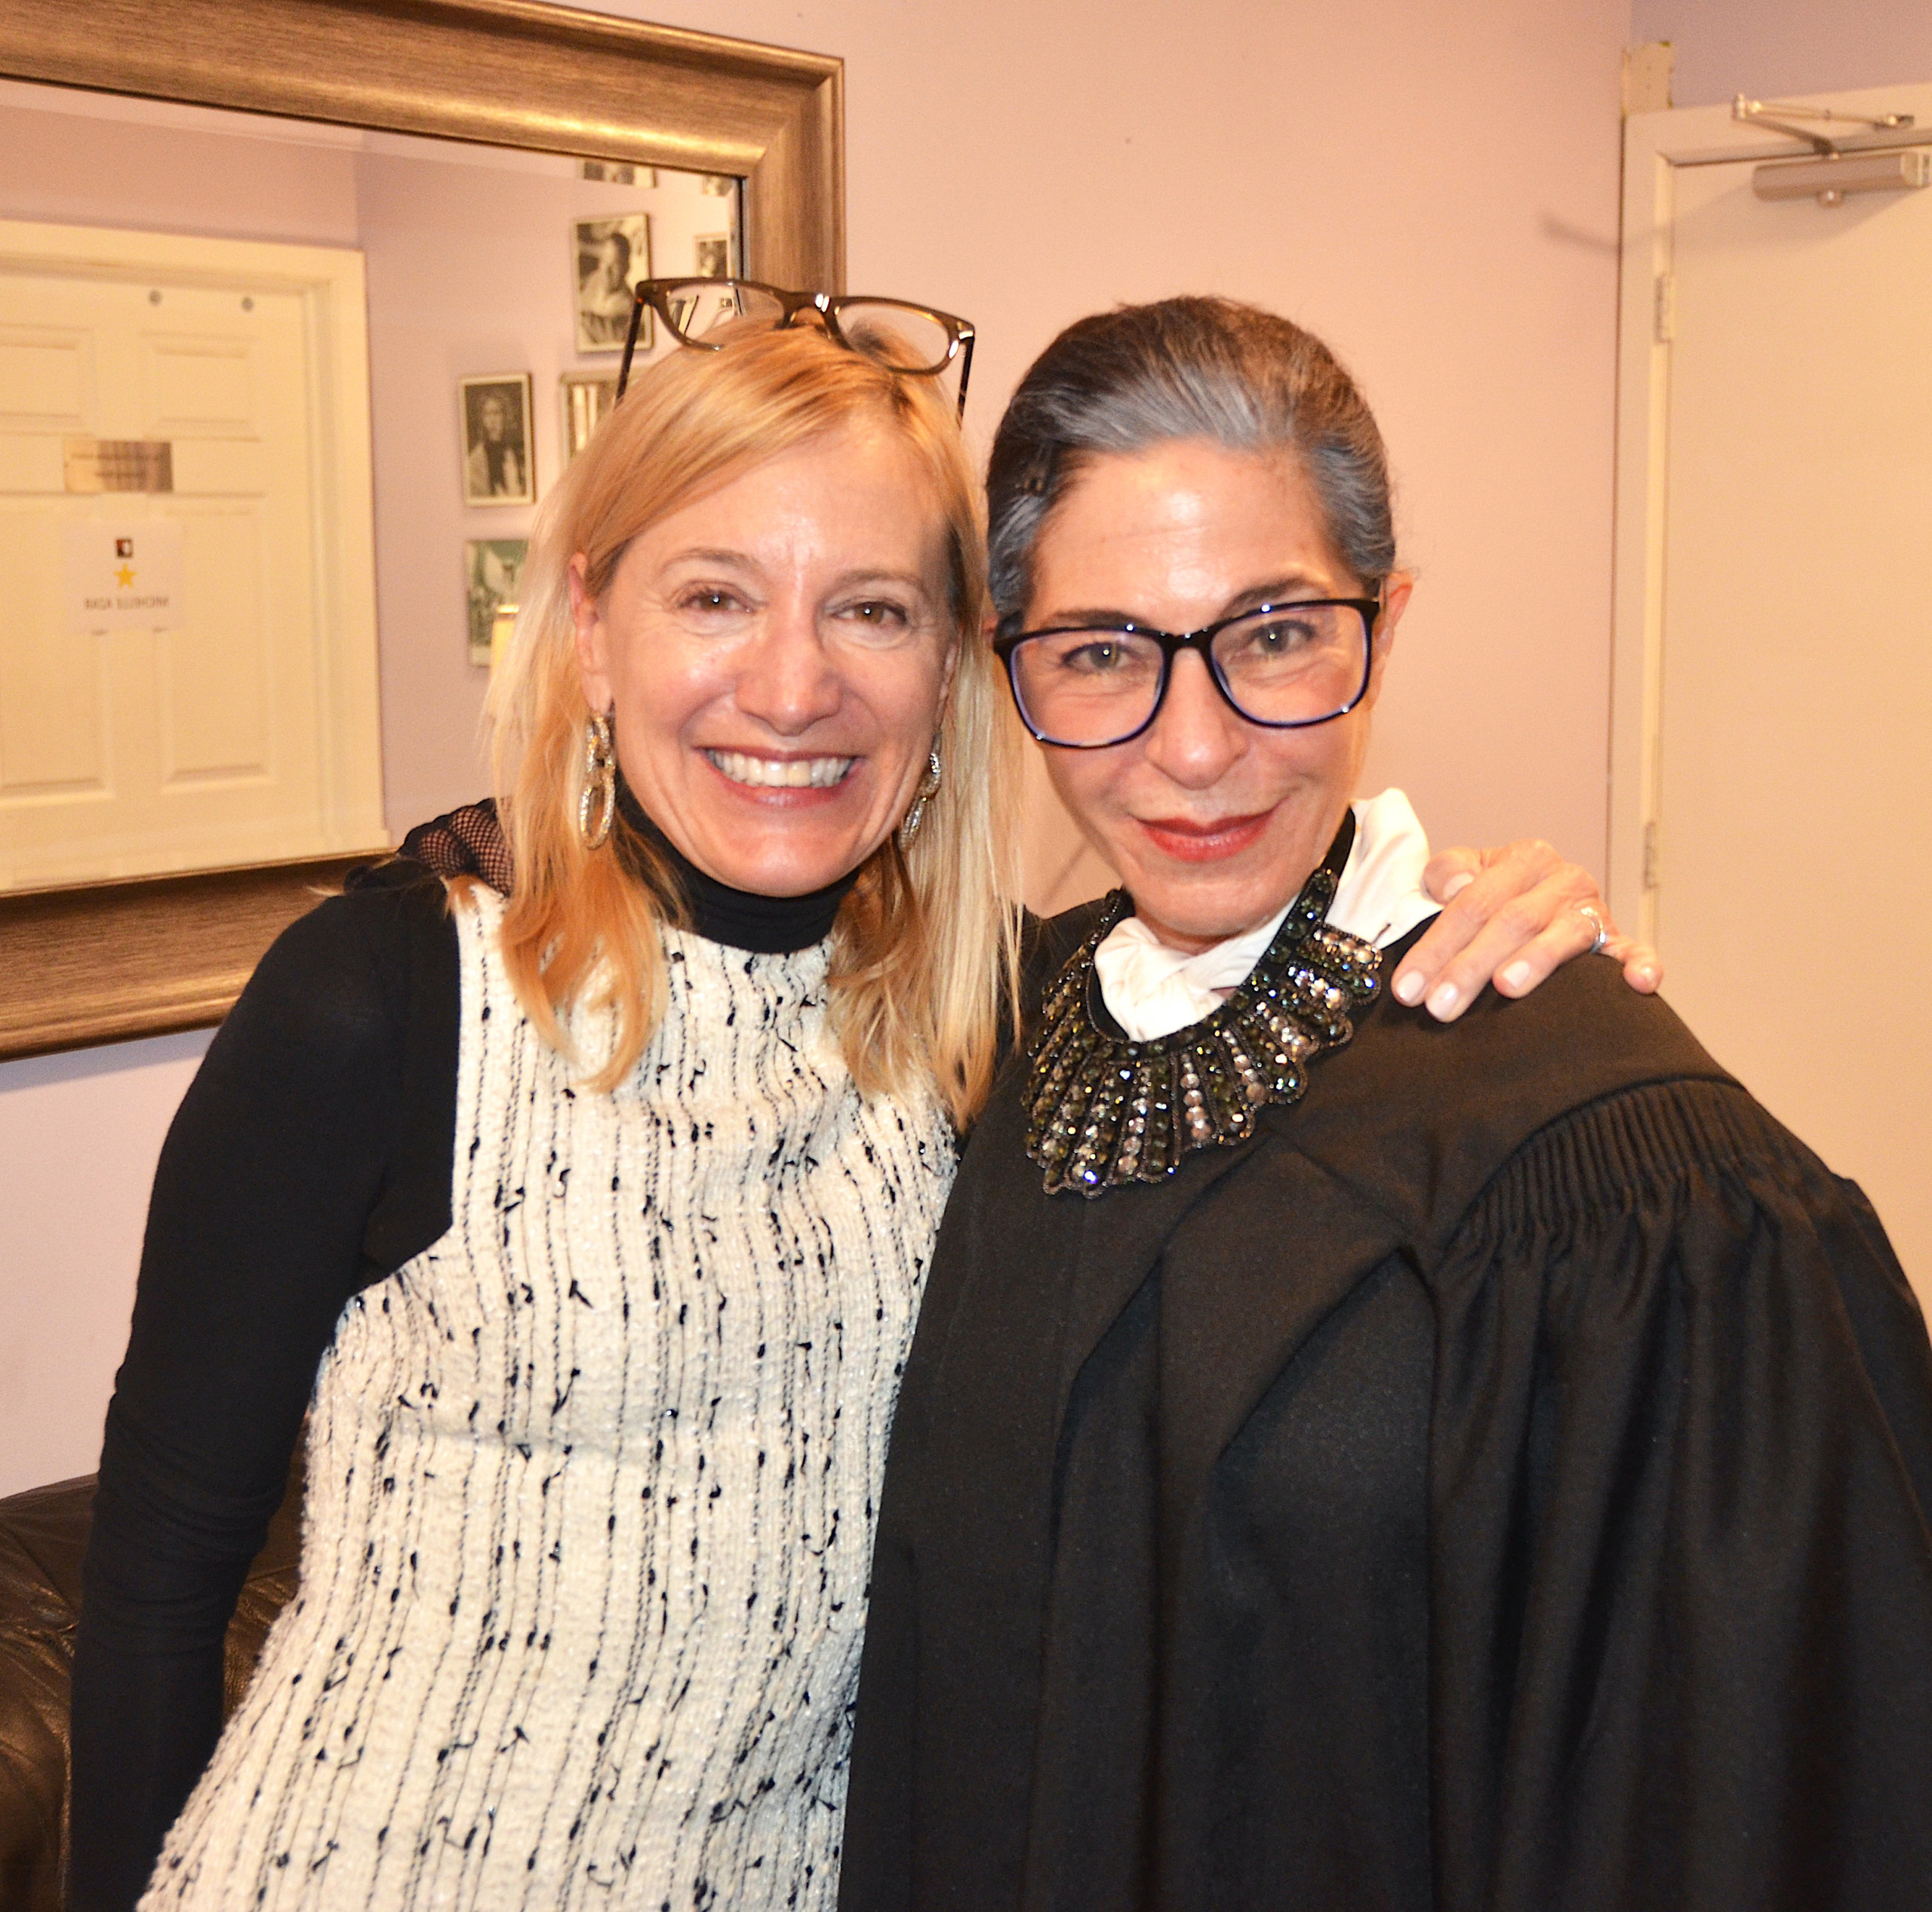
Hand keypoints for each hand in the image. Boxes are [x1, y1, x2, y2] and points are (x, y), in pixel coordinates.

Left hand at [1390, 839, 1661, 1022]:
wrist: (1544, 897)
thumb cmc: (1495, 896)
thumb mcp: (1465, 874)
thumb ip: (1448, 872)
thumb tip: (1454, 886)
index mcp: (1522, 859)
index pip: (1470, 903)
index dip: (1434, 946)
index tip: (1406, 988)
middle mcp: (1562, 879)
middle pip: (1510, 922)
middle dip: (1469, 966)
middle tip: (1440, 1006)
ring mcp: (1593, 910)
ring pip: (1561, 935)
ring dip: (1533, 962)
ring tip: (1504, 988)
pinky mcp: (1619, 940)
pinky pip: (1633, 951)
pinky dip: (1640, 964)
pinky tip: (1639, 983)